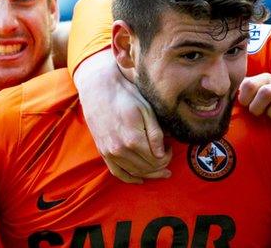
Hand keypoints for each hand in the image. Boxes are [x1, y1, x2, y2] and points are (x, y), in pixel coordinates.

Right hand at [74, 49, 172, 183]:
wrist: (99, 89)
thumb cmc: (127, 96)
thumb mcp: (146, 111)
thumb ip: (155, 134)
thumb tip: (162, 154)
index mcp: (133, 139)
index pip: (157, 159)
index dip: (168, 157)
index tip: (171, 148)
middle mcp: (120, 150)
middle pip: (147, 168)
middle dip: (161, 166)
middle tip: (168, 157)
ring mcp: (109, 153)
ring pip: (134, 172)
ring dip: (149, 174)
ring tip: (160, 170)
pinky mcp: (103, 152)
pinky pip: (117, 172)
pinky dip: (129, 178)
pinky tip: (140, 179)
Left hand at [238, 73, 270, 126]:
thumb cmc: (260, 109)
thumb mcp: (247, 98)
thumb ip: (235, 93)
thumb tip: (220, 94)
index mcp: (262, 80)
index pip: (249, 84)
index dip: (245, 98)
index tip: (245, 105)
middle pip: (266, 92)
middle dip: (258, 108)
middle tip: (257, 114)